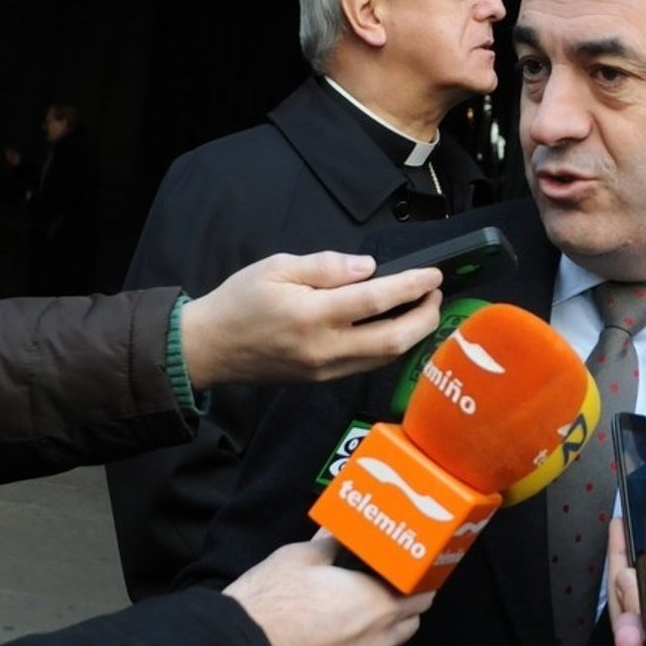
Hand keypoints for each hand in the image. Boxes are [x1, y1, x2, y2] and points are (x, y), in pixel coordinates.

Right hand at [179, 251, 443, 388]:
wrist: (210, 348)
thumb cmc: (240, 302)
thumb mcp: (277, 267)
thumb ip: (326, 266)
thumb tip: (368, 268)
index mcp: (311, 315)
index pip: (376, 300)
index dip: (412, 286)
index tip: (433, 274)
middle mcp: (324, 348)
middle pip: (394, 339)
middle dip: (425, 316)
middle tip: (435, 293)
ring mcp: (326, 369)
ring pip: (386, 358)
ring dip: (414, 334)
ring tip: (423, 307)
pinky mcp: (324, 379)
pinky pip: (369, 365)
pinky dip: (391, 346)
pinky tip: (397, 327)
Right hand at [224, 538, 432, 645]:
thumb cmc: (270, 604)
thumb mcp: (298, 558)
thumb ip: (330, 543)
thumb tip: (341, 530)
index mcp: (377, 605)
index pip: (423, 595)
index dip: (417, 581)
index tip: (407, 572)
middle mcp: (376, 645)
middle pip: (407, 625)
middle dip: (399, 607)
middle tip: (376, 590)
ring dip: (373, 636)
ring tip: (342, 620)